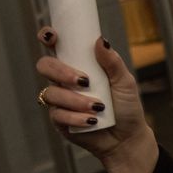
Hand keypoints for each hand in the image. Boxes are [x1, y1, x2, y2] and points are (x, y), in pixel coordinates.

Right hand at [34, 28, 157, 172]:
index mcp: (79, 65)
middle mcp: (65, 80)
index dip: (49, 37)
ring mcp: (60, 100)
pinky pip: (57, 115)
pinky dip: (76, 117)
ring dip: (75, 100)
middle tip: (83, 81)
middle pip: (45, 66)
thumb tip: (101, 40)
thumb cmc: (126, 106)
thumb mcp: (125, 81)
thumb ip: (113, 62)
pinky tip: (92, 121)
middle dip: (61, 72)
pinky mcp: (59, 120)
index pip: (57, 46)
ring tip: (98, 108)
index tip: (53, 35)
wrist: (127, 137)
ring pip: (51, 93)